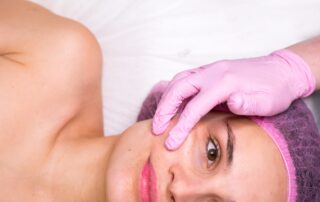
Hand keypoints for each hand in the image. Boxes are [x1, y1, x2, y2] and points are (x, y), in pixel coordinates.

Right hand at [152, 49, 315, 149]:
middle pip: (178, 89)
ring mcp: (210, 70)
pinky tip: (172, 101)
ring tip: (160, 116)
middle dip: (164, 109)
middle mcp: (212, 73)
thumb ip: (249, 103)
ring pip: (179, 81)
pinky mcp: (210, 71)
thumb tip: (232, 101)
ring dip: (166, 98)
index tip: (170, 142)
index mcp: (224, 83)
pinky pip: (185, 78)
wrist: (281, 70)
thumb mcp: (268, 101)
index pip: (194, 107)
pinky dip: (174, 90)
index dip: (180, 126)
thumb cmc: (274, 89)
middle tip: (156, 127)